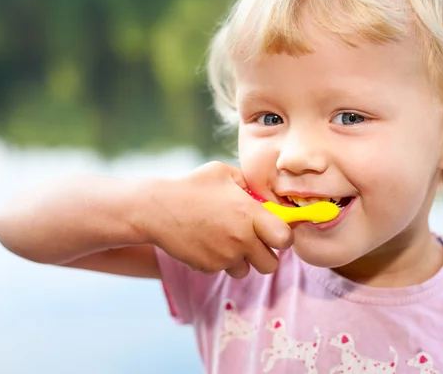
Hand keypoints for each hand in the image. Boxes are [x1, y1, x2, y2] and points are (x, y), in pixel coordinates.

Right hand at [138, 161, 293, 278]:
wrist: (157, 210)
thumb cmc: (191, 186)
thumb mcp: (223, 172)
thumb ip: (248, 183)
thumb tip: (264, 193)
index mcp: (250, 214)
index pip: (285, 238)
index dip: (284, 236)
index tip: (275, 230)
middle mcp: (241, 239)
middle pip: (271, 264)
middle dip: (266, 254)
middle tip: (254, 241)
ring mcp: (225, 256)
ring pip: (246, 270)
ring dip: (242, 260)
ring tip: (227, 240)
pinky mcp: (209, 267)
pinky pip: (223, 269)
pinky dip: (220, 261)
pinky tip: (208, 242)